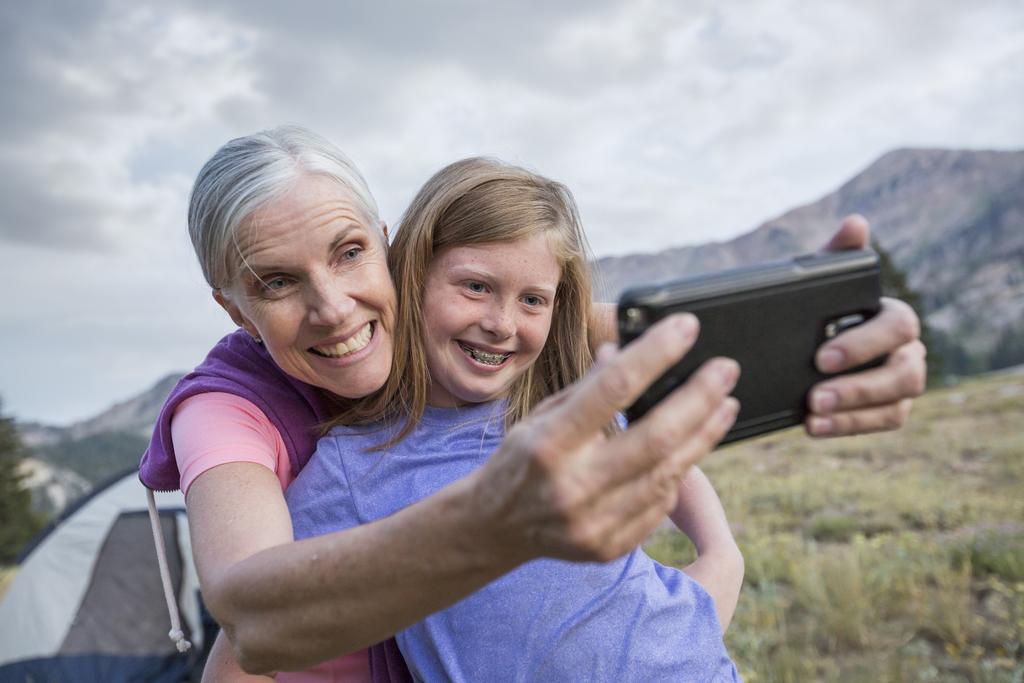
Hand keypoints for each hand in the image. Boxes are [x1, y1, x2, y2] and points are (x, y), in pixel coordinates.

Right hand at [470, 313, 740, 564]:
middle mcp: (572, 486)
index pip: (613, 389)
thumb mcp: (541, 415)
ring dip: (704, 435)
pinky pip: (660, 504)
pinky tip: (691, 447)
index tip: (687, 327)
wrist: (495, 528)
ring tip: (725, 404)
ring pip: (669, 473)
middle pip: (656, 437)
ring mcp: (593, 523)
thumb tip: (626, 349)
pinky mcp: (609, 547)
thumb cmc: (520, 460)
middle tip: (726, 369)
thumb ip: (587, 388)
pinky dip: (678, 471)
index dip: (656, 354)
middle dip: (699, 398)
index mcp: (549, 443)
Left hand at [806, 215, 926, 436]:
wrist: (803, 349)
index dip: (863, 342)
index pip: (898, 326)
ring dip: (853, 410)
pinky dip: (848, 426)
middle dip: (859, 385)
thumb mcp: (820, 284)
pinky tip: (812, 427)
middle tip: (814, 393)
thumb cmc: (819, 311)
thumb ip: (835, 256)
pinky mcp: (890, 409)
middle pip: (904, 372)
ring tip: (812, 412)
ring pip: (897, 403)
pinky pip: (882, 423)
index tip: (820, 356)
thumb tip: (856, 223)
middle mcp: (906, 351)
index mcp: (892, 317)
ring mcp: (901, 383)